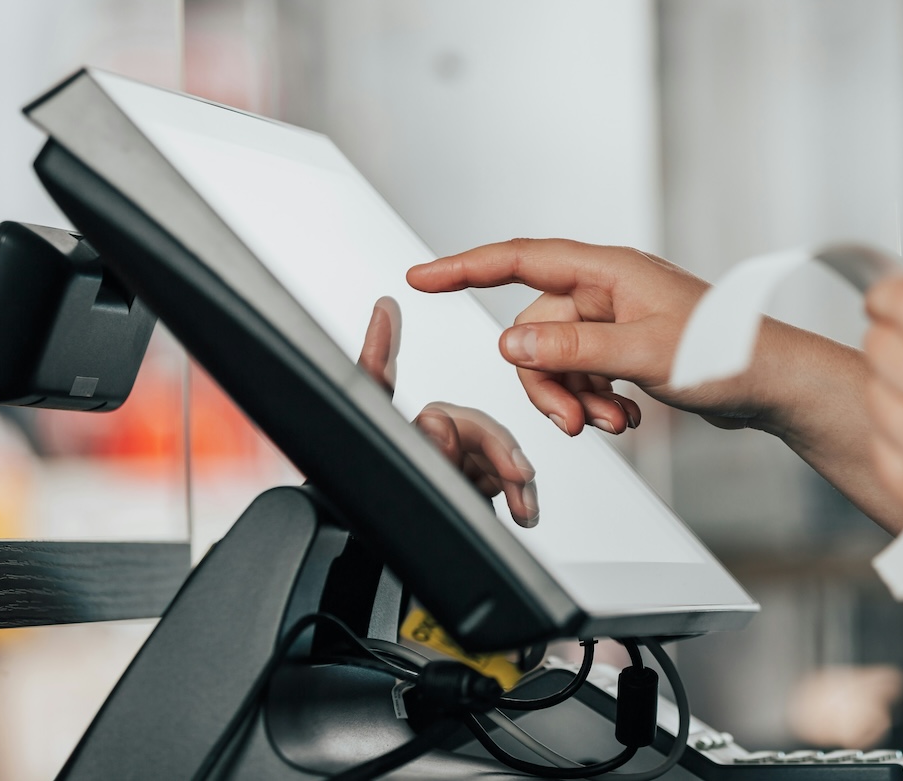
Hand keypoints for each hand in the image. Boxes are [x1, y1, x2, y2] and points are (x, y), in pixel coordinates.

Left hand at [358, 296, 539, 526]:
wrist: (385, 593)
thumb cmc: (386, 539)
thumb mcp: (402, 484)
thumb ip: (416, 443)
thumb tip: (427, 392)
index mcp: (391, 438)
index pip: (381, 383)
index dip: (379, 346)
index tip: (383, 310)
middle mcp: (417, 446)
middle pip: (468, 425)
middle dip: (497, 448)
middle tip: (516, 474)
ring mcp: (444, 469)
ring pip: (489, 455)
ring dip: (514, 478)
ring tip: (523, 504)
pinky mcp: (467, 492)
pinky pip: (498, 483)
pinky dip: (516, 496)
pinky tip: (522, 511)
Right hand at [407, 239, 777, 435]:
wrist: (773, 384)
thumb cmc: (728, 354)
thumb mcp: (642, 355)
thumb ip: (574, 350)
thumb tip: (512, 346)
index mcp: (609, 271)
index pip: (520, 260)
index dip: (465, 267)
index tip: (422, 277)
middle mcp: (608, 290)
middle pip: (536, 330)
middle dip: (547, 381)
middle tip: (573, 420)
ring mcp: (617, 321)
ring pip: (559, 359)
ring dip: (574, 397)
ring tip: (611, 422)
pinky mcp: (627, 349)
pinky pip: (585, 374)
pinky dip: (594, 401)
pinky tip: (626, 419)